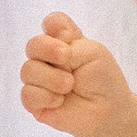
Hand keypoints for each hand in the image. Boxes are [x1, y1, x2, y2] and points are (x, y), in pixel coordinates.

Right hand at [22, 11, 136, 136]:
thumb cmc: (103, 80)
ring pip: (27, 70)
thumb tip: (47, 36)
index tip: (70, 36)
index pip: (51, 23)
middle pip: (33, 45)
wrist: (109, 113)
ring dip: (51, 78)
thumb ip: (69, 42)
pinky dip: (46, 96)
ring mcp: (39, 80)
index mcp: (64, 42)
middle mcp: (48, 59)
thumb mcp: (93, 52)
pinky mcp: (35, 102)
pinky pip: (27, 94)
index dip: (54, 26)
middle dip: (47, 49)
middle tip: (66, 59)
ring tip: (69, 86)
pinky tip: (60, 101)